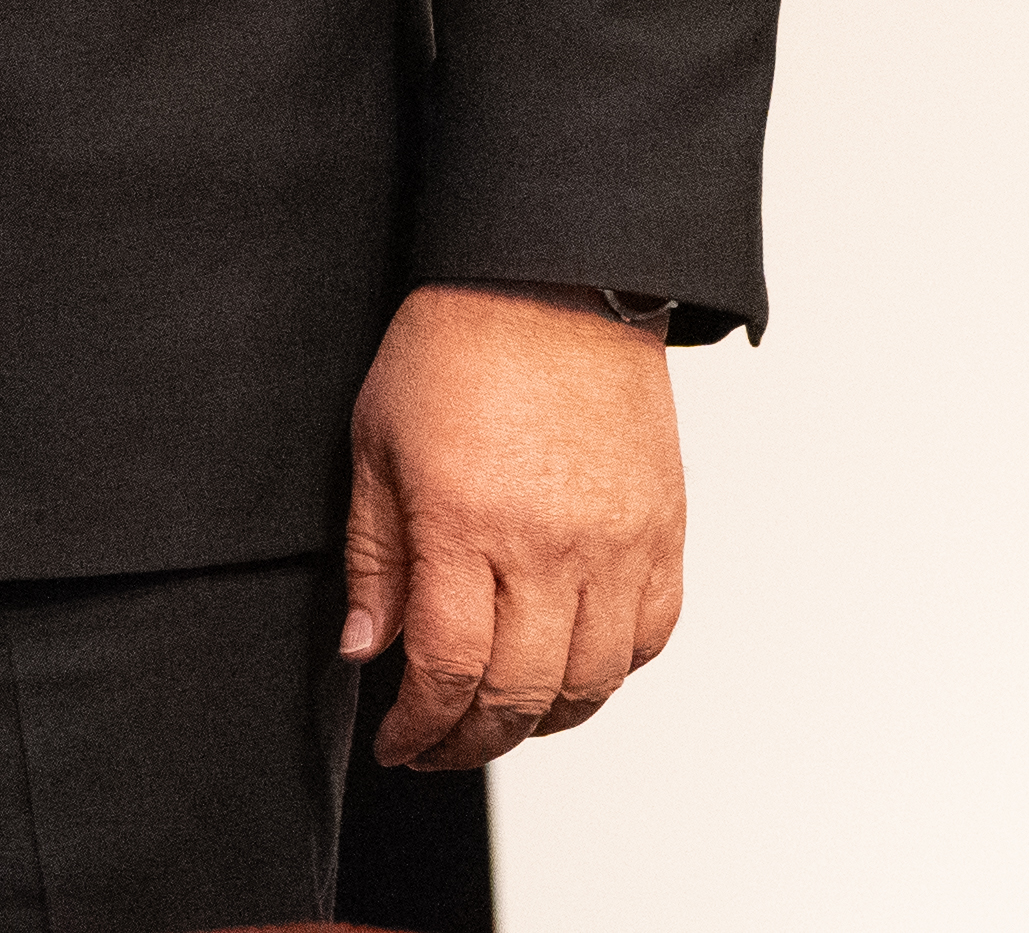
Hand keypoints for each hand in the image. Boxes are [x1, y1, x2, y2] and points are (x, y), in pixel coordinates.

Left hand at [343, 281, 687, 771]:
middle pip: (522, 695)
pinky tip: (567, 671)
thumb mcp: (375, 443)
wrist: (553, 283)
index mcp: (466, 523)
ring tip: (498, 718)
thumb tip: (364, 649)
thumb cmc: (454, 347)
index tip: (399, 741)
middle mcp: (551, 547)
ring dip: (542, 720)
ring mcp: (619, 546)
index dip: (419, 724)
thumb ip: (374, 557)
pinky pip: (648, 639)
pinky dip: (607, 674)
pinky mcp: (664, 534)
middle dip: (472, 740)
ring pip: (591, 684)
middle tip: (439, 745)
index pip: (447, 668)